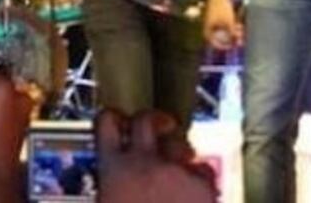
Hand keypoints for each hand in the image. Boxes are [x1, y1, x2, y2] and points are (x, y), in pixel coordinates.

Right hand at [95, 109, 216, 202]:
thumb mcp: (108, 200)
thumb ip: (114, 185)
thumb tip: (118, 181)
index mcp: (112, 170)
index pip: (106, 122)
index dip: (113, 117)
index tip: (120, 119)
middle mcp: (143, 162)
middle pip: (146, 120)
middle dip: (155, 120)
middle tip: (161, 125)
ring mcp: (175, 170)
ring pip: (180, 145)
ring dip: (179, 153)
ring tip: (179, 172)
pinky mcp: (202, 183)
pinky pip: (203, 170)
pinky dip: (199, 180)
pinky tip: (195, 196)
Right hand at [202, 0, 241, 49]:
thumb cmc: (222, 9)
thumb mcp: (229, 23)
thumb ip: (232, 34)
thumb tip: (236, 43)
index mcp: (208, 29)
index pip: (214, 42)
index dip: (223, 46)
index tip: (231, 47)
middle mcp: (210, 27)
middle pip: (221, 37)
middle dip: (231, 39)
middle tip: (240, 40)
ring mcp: (214, 22)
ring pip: (224, 31)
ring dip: (233, 32)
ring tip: (241, 30)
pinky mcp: (218, 17)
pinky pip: (225, 26)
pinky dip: (232, 27)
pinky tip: (240, 25)